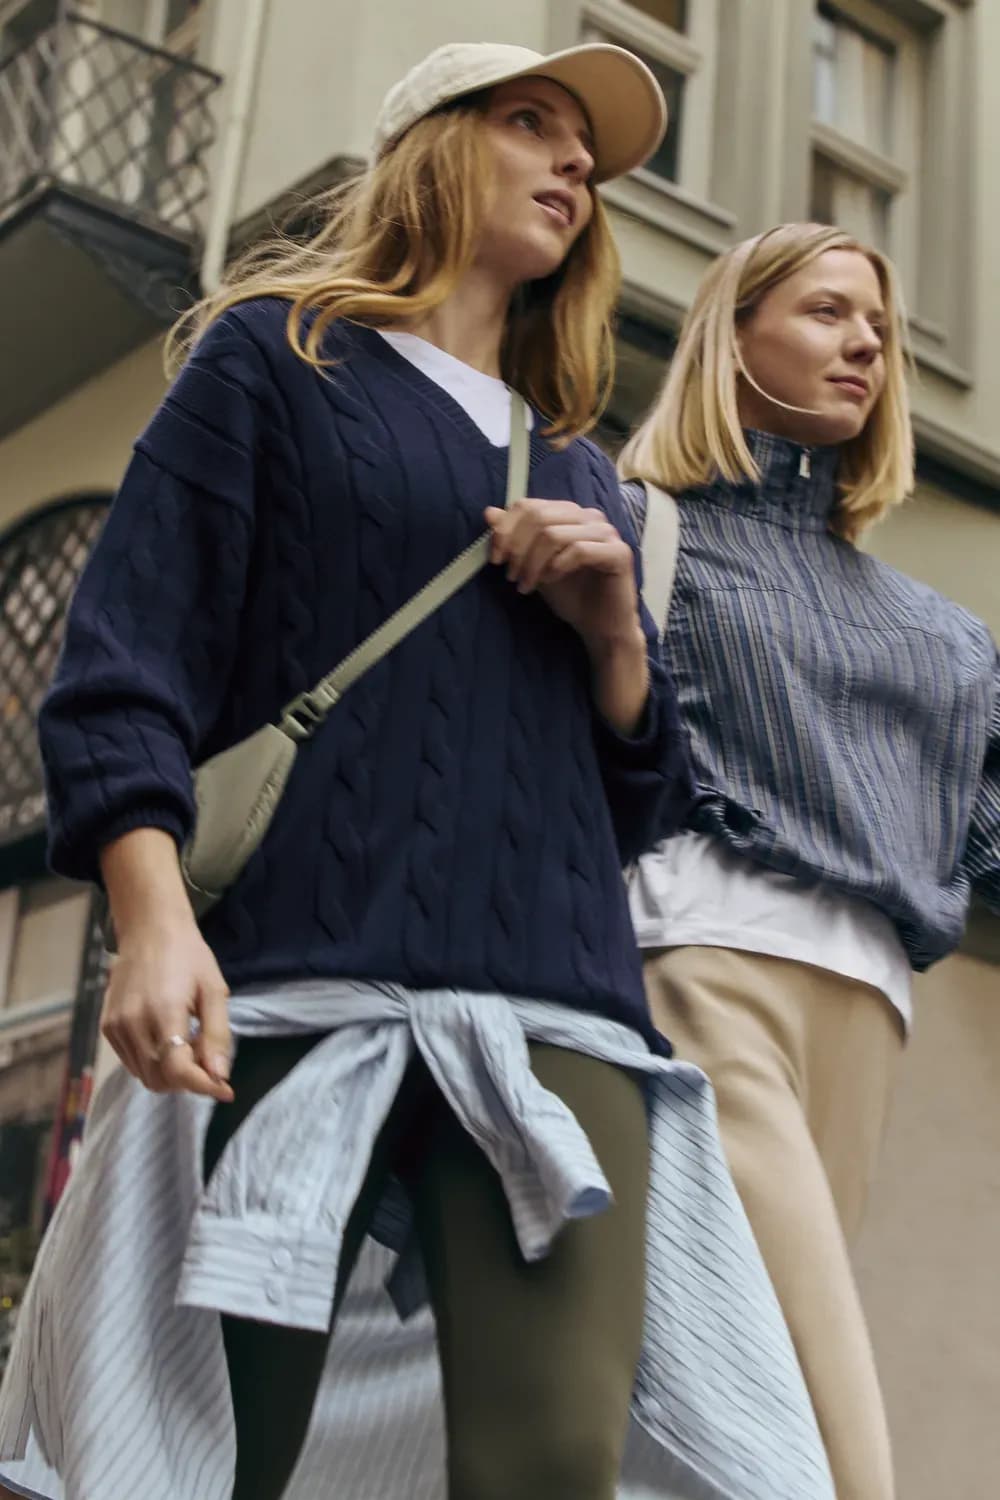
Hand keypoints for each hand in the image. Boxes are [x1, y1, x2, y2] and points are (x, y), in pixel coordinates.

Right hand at [102, 916, 233, 1100]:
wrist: (149, 930)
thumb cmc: (189, 957)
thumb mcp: (214, 990)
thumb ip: (217, 1035)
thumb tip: (219, 1076)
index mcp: (163, 1012)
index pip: (178, 1070)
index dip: (203, 1086)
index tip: (226, 1090)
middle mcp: (133, 1024)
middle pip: (161, 1079)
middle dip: (189, 1080)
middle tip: (206, 1057)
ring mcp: (115, 1027)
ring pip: (145, 1076)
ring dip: (171, 1074)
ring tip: (188, 1044)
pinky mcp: (107, 1027)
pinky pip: (132, 1062)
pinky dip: (153, 1062)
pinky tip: (167, 1039)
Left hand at [484, 499, 640, 650]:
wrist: (599, 627)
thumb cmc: (571, 595)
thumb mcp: (534, 565)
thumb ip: (515, 538)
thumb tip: (490, 513)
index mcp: (570, 514)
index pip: (530, 506)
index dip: (506, 530)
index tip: (495, 558)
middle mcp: (590, 517)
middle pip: (540, 517)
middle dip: (517, 548)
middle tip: (511, 575)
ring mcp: (606, 533)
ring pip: (555, 534)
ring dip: (533, 562)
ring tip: (526, 585)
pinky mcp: (619, 553)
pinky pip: (579, 550)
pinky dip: (556, 567)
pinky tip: (550, 581)